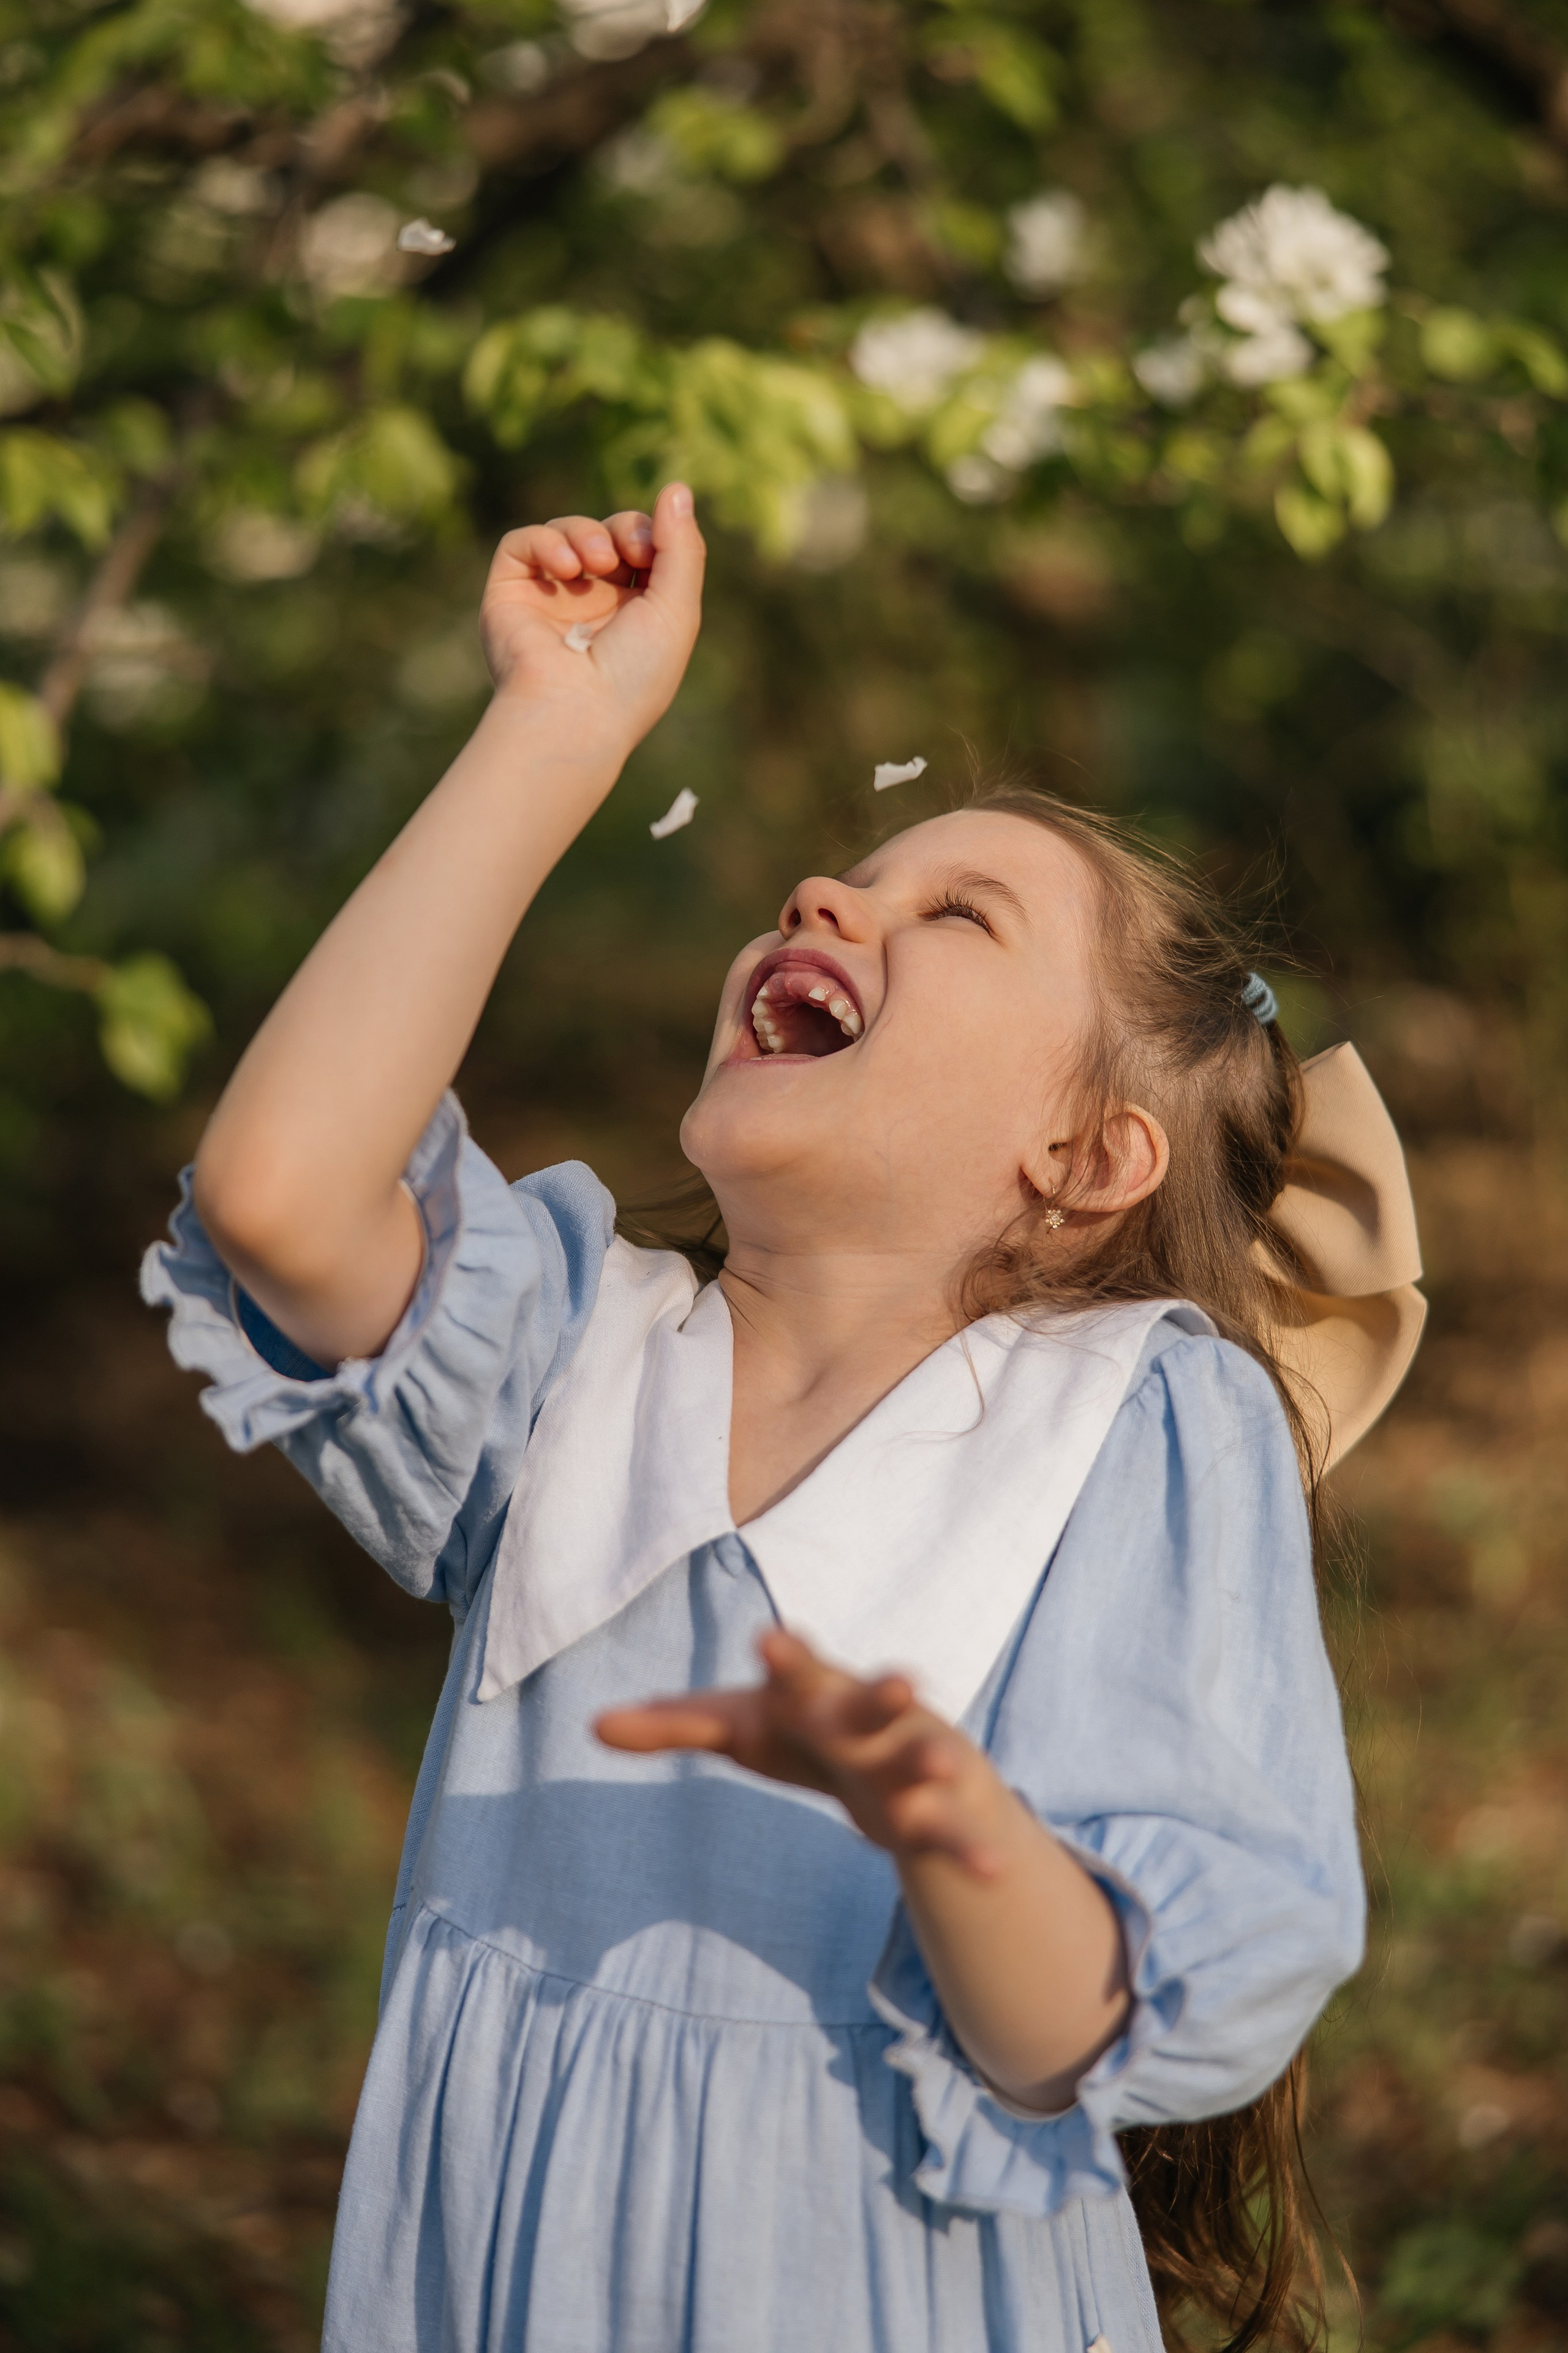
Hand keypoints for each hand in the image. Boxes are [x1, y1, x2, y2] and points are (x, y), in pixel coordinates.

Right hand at [480, 482, 705, 751]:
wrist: (576, 714)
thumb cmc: (634, 674)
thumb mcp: (677, 610)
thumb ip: (682, 548)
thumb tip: (677, 486)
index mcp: (635, 615)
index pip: (645, 550)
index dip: (652, 535)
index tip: (653, 551)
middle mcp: (592, 605)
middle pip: (610, 533)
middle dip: (625, 530)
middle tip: (629, 553)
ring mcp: (550, 599)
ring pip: (567, 532)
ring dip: (586, 533)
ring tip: (596, 562)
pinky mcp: (510, 594)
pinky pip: (522, 543)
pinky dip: (546, 542)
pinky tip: (566, 568)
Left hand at [596, 1628, 1015, 1876]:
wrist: (895, 1755)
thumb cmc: (805, 1732)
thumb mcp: (740, 1729)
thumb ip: (674, 1726)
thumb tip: (593, 1725)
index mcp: (817, 1693)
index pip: (798, 1669)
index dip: (785, 1658)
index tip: (767, 1643)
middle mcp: (870, 1716)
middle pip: (875, 1702)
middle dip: (885, 1693)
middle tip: (899, 1682)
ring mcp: (910, 1758)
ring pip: (925, 1760)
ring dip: (933, 1766)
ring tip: (940, 1774)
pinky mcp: (939, 1807)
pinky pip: (956, 1830)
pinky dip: (973, 1848)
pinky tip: (996, 1874)